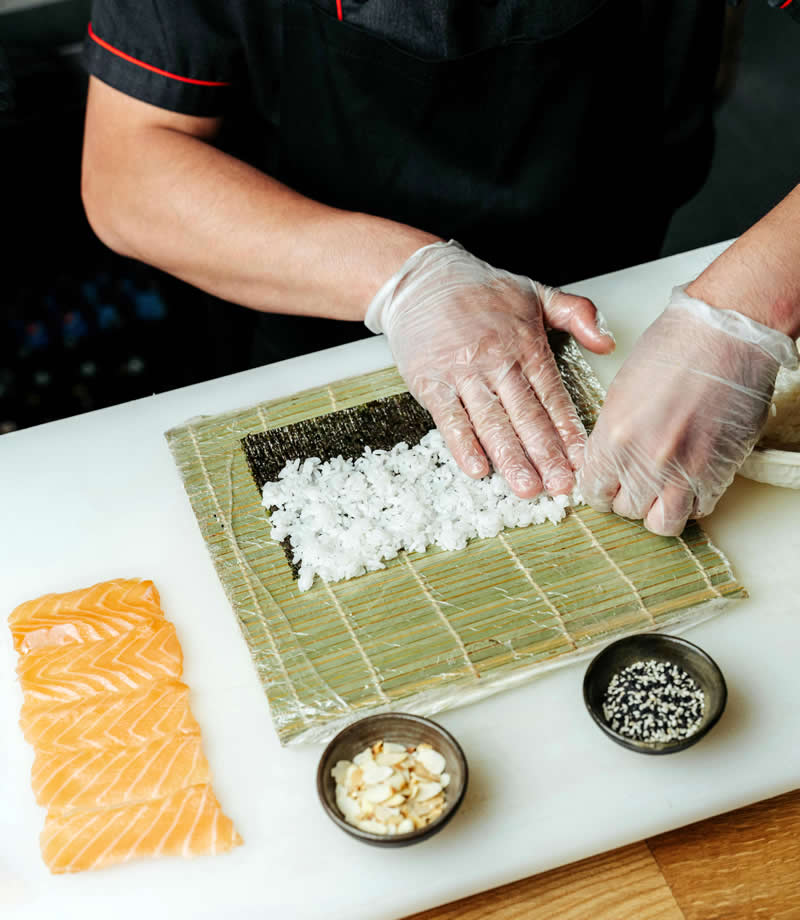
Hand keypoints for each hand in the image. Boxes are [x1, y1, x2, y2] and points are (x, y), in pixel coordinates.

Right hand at [365, 240, 614, 496]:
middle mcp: (497, 360)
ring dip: (510, 458)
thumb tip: (608, 342)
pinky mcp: (431, 382)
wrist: (421, 278)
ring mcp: (463, 373)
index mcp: (525, 343)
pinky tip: (477, 468)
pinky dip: (463, 445)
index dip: (569, 430)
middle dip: (546, 454)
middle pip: (526, 415)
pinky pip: (449, 418)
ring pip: (491, 422)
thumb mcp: (535, 292)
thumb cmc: (478, 288)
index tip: (583, 460)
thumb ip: (577, 315)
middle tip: (561, 486)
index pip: (553, 395)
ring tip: (526, 487)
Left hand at [579, 285, 797, 534]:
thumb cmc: (675, 348)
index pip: (593, 491)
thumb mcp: (620, 391)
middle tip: (635, 481)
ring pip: (662, 522)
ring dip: (658, 510)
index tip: (605, 484)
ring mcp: (685, 471)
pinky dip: (692, 502)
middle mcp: (646, 461)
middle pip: (624, 510)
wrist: (726, 334)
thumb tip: (608, 462)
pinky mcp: (719, 472)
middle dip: (627, 497)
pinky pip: (700, 510)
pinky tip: (690, 481)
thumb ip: (611, 434)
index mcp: (614, 437)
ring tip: (661, 490)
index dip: (598, 489)